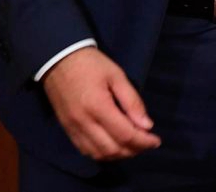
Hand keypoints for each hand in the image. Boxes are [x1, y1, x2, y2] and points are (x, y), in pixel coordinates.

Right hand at [41, 47, 159, 161]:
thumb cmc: (91, 65)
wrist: (58, 60)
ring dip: (119, 155)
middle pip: (112, 149)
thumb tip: (147, 125)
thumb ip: (132, 101)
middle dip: (134, 150)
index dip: (143, 141)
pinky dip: (103, 154)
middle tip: (147, 143)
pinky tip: (114, 146)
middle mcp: (84, 123)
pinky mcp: (67, 130)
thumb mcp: (117, 76)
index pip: (125, 135)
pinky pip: (86, 151)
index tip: (156, 141)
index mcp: (98, 107)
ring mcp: (73, 129)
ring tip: (134, 146)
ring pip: (99, 154)